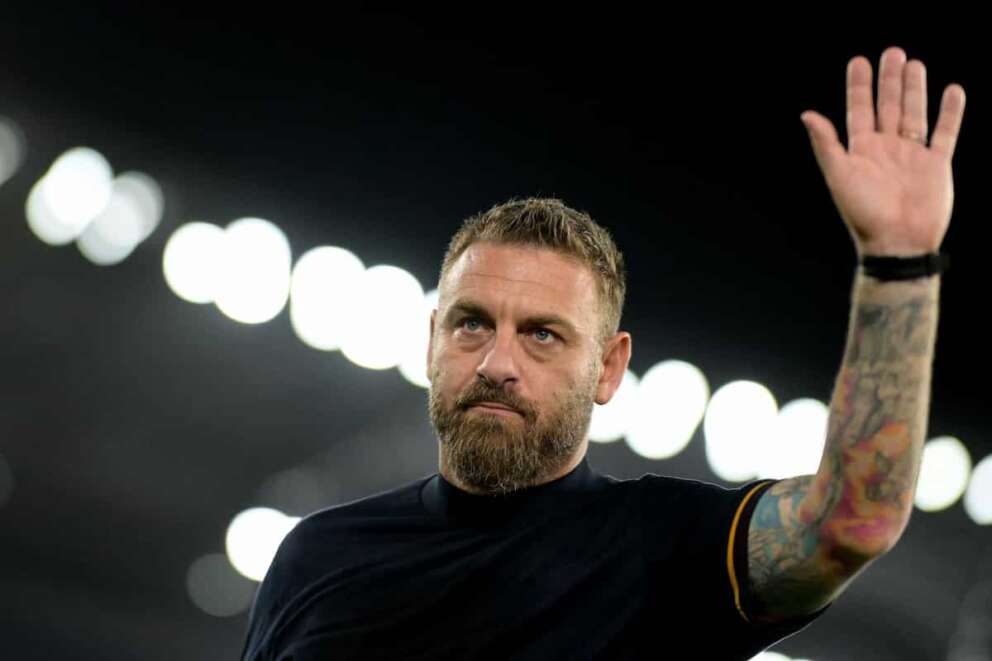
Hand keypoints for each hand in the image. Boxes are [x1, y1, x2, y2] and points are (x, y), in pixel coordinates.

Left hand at [800, 46, 965, 257]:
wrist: (897, 243)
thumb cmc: (863, 214)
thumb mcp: (839, 175)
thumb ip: (826, 144)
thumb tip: (807, 114)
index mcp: (860, 151)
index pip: (858, 110)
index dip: (858, 86)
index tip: (858, 61)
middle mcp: (886, 149)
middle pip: (888, 106)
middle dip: (889, 80)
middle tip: (892, 52)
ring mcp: (912, 155)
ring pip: (914, 114)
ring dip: (914, 90)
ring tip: (914, 64)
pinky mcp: (936, 165)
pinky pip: (945, 133)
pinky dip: (951, 113)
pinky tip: (952, 91)